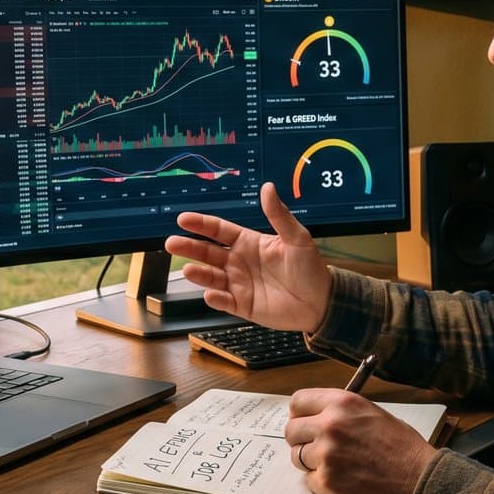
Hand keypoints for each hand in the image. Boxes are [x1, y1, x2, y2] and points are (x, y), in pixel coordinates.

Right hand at [164, 182, 331, 332]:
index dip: (201, 224)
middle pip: (208, 253)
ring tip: (188, 270)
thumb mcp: (297, 238)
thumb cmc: (310, 268)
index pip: (219, 231)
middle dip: (189, 248)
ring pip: (211, 277)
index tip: (183, 219)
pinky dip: (215, 298)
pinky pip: (224, 301)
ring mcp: (239, 284)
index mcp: (249, 243)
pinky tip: (210, 294)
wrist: (321, 302)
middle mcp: (239, 262)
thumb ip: (279, 215)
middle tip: (171, 244)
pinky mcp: (243, 306)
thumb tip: (268, 187)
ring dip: (199, 273)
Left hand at [282, 389, 437, 493]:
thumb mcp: (372, 413)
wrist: (419, 479)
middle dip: (301, 439)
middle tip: (317, 447)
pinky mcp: (326, 481)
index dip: (299, 413)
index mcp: (342, 402)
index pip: (298, 401)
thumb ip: (341, 412)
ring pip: (297, 456)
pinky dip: (322, 482)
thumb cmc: (402, 447)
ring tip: (337, 465)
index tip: (303, 421)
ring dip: (311, 462)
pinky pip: (309, 480)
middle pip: (291, 430)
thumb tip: (315, 416)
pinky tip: (344, 480)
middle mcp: (330, 425)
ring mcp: (326, 454)